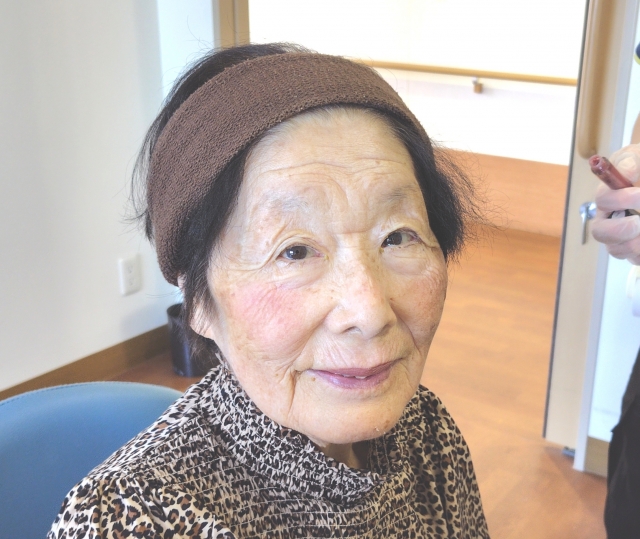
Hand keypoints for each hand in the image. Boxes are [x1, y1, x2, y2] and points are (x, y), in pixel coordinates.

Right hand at [591, 144, 639, 263]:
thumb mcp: (638, 157)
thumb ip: (631, 162)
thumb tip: (627, 172)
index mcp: (609, 196)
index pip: (602, 200)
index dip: (619, 200)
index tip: (638, 195)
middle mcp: (610, 219)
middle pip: (600, 232)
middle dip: (621, 229)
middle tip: (639, 222)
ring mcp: (622, 237)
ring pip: (617, 250)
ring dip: (635, 243)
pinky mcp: (634, 250)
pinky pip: (634, 259)